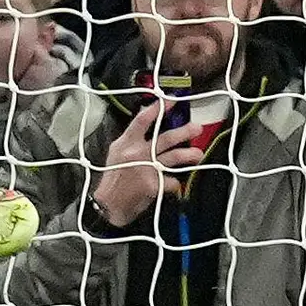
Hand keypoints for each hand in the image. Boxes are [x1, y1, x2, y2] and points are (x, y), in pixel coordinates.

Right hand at [90, 98, 212, 227]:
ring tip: (198, 154)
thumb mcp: (116, 153)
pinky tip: (176, 184)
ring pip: (174, 157)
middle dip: (184, 131)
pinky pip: (172, 181)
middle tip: (197, 128)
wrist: (108, 205)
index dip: (159, 108)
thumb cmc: (113, 178)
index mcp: (126, 142)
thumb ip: (132, 141)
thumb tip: (151, 128)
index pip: (143, 119)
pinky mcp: (153, 185)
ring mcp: (146, 168)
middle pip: (166, 138)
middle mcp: (137, 152)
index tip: (173, 100)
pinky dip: (176, 183)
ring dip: (189, 155)